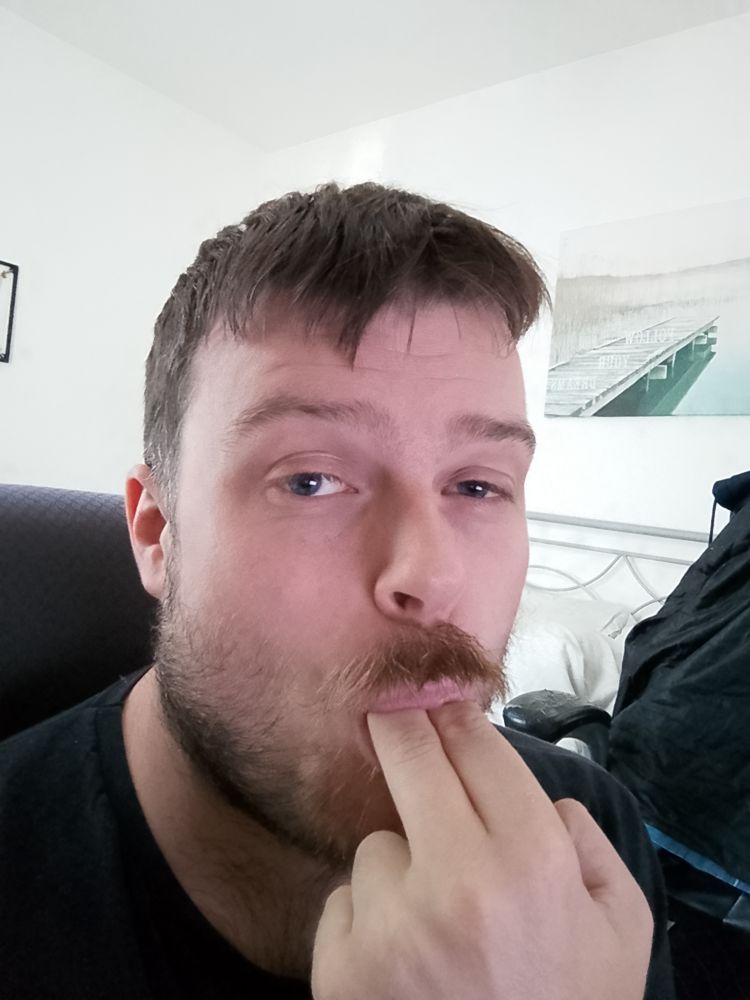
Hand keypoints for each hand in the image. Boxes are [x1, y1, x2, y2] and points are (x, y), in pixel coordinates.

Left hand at [312, 701, 652, 999]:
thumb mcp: (621, 930)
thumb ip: (591, 848)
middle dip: (399, 725)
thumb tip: (542, 801)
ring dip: (399, 864)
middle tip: (388, 712)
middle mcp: (456, 881)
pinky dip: (367, 917)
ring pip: (377, 842)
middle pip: (409, 756)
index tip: (438, 704)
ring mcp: (391, 924)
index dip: (455, 717)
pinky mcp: (341, 966)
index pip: (477, 748)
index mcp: (531, 863)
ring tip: (435, 922)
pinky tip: (402, 958)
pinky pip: (346, 899)